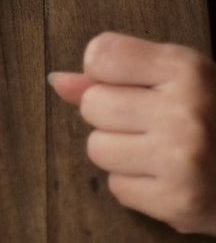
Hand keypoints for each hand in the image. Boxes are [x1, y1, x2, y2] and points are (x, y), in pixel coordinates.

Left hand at [49, 31, 215, 234]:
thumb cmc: (212, 114)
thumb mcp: (175, 77)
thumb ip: (117, 72)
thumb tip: (58, 81)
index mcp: (185, 69)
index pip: (100, 55)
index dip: (104, 72)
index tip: (126, 82)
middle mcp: (184, 111)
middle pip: (92, 105)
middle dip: (111, 115)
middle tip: (147, 121)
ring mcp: (181, 160)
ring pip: (98, 148)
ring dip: (119, 152)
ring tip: (155, 149)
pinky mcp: (178, 203)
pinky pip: (117, 188)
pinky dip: (134, 185)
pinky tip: (163, 176)